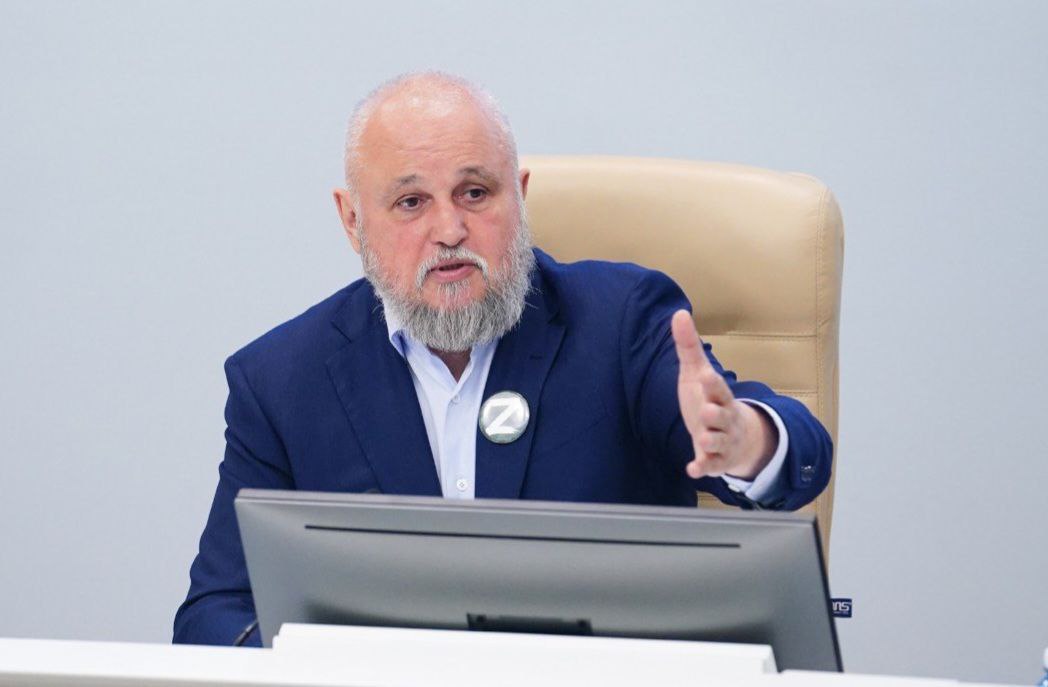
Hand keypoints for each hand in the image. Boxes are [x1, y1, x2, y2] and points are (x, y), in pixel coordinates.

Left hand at [670, 310, 774, 479]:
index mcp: (719, 396)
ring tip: (702, 439)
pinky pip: (711, 466)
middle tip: (707, 412)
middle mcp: (724, 419)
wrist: (737, 437)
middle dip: (716, 415)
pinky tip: (692, 470)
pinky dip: (703, 468)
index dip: (714, 385)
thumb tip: (679, 313)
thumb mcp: (697, 373)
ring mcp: (722, 441)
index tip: (707, 376)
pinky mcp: (716, 461)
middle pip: (722, 417)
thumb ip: (688, 346)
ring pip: (718, 442)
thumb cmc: (711, 399)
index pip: (719, 389)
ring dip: (710, 441)